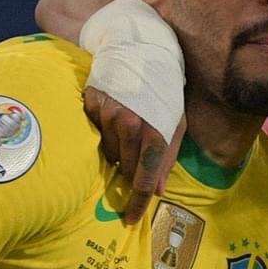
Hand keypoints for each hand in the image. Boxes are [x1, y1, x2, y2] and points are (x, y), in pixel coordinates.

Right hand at [83, 87, 185, 222]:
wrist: (142, 49)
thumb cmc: (164, 90)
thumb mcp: (176, 123)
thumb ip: (167, 158)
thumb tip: (157, 191)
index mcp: (155, 131)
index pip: (144, 177)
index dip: (137, 201)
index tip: (131, 219)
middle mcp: (130, 124)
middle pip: (123, 168)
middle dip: (129, 171)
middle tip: (133, 162)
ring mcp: (107, 113)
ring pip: (106, 153)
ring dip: (115, 152)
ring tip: (125, 135)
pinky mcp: (91, 103)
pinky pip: (92, 132)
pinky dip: (102, 133)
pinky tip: (111, 121)